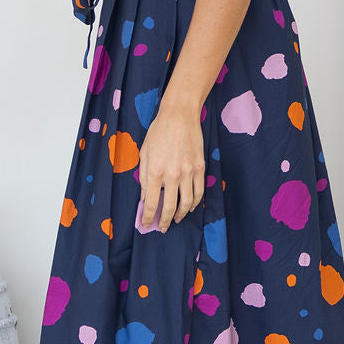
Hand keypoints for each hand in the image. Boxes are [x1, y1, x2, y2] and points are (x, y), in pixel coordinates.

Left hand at [138, 102, 205, 231]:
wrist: (179, 116)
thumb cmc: (158, 132)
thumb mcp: (144, 153)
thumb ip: (144, 177)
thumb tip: (145, 196)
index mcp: (155, 172)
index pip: (152, 203)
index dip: (149, 217)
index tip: (146, 224)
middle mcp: (172, 175)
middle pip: (170, 207)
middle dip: (165, 221)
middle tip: (162, 228)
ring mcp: (188, 172)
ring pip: (187, 202)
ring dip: (181, 214)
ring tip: (176, 219)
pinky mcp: (200, 167)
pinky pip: (199, 190)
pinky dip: (195, 202)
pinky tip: (190, 206)